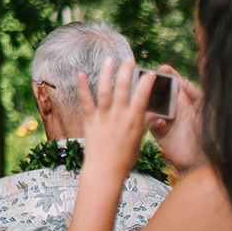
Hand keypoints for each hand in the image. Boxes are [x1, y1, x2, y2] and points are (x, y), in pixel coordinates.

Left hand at [76, 60, 150, 181]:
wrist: (105, 171)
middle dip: (127, 71)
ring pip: (105, 89)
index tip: (150, 73)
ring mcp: (104, 117)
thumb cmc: (124, 158)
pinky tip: (80, 73)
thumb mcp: (139, 141)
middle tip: (129, 59)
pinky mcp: (90, 120)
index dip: (147, 83)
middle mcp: (120, 116)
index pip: (143, 96)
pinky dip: (82, 86)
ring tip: (109, 59)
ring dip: (106, 73)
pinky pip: (86, 100)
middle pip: (124, 88)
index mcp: (134, 121)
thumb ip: (144, 124)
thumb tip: (151, 113)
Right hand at [147, 64, 205, 171]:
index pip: (175, 83)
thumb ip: (198, 96)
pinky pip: (149, 122)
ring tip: (146, 98)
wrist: (205, 160)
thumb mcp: (208, 112)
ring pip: (150, 105)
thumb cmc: (210, 135)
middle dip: (151, 83)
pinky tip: (160, 123)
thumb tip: (184, 82)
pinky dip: (152, 121)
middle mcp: (173, 107)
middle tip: (146, 78)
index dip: (168, 74)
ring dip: (147, 101)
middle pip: (158, 91)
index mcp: (186, 100)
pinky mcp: (158, 131)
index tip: (163, 68)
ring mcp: (164, 119)